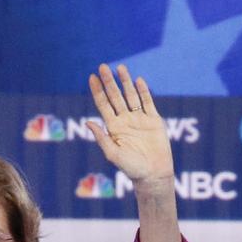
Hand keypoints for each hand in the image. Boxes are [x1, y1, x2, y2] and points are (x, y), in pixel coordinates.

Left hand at [86, 64, 173, 188]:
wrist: (153, 174)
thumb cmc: (131, 168)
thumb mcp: (113, 154)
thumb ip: (101, 138)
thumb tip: (88, 123)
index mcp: (114, 128)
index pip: (103, 105)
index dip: (98, 91)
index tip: (91, 77)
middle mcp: (125, 121)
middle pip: (115, 97)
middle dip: (109, 82)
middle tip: (103, 66)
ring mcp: (139, 119)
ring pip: (131, 96)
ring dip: (125, 82)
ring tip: (120, 68)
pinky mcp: (154, 121)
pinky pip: (148, 102)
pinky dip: (143, 91)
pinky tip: (138, 80)